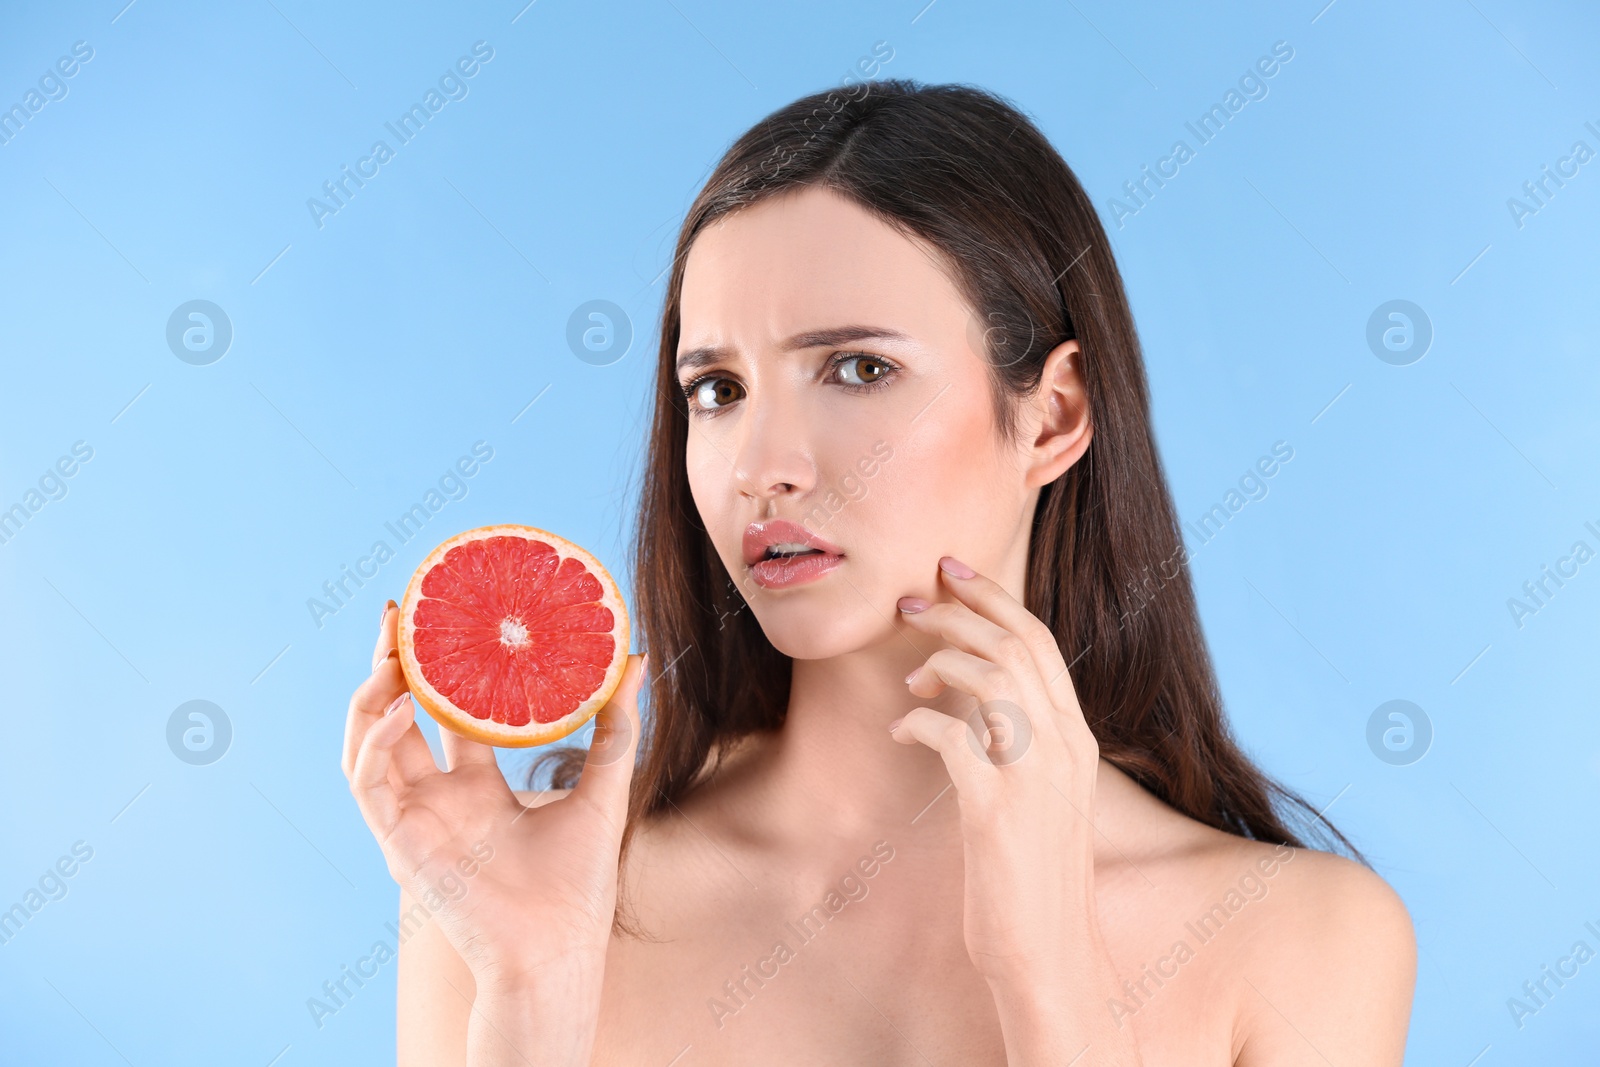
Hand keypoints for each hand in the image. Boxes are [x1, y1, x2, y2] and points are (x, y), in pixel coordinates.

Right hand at [344, 600, 646, 1060]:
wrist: (556, 948)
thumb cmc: (578, 884)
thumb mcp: (604, 788)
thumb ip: (617, 728)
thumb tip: (638, 661)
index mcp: (479, 789)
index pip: (449, 716)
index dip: (444, 671)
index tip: (449, 619)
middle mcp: (440, 799)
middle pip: (401, 718)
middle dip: (394, 666)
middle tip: (402, 612)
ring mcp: (414, 819)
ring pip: (370, 743)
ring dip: (372, 696)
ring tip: (392, 650)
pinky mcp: (398, 841)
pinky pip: (368, 782)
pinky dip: (376, 743)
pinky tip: (401, 708)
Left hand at [892, 557, 1138, 1060]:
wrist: (1050, 954)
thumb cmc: (1035, 876)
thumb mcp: (1041, 797)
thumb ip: (1022, 744)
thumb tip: (976, 700)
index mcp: (1077, 739)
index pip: (1040, 642)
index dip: (993, 597)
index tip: (950, 572)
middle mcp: (1064, 747)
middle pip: (1015, 644)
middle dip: (959, 611)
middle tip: (912, 604)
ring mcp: (1033, 777)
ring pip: (993, 676)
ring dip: (942, 660)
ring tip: (912, 675)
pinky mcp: (997, 811)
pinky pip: (953, 737)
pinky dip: (919, 722)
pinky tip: (902, 732)